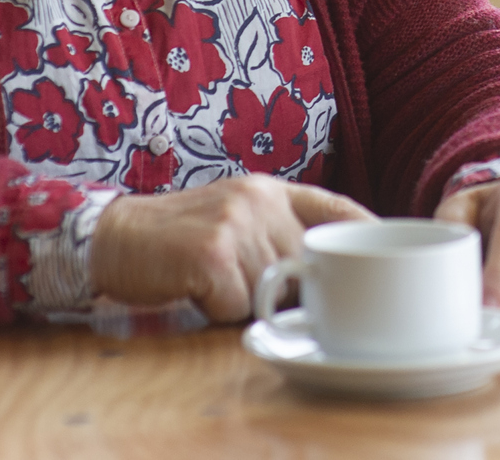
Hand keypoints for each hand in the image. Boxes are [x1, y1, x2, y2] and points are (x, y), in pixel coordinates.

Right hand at [89, 175, 374, 322]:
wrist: (111, 235)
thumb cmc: (176, 238)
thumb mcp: (234, 215)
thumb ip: (277, 230)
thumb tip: (327, 272)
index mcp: (270, 189)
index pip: (336, 209)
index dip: (366, 233)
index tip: (388, 254)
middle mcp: (260, 199)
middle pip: (305, 265)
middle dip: (284, 288)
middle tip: (242, 282)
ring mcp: (237, 223)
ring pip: (271, 290)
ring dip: (244, 301)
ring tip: (210, 281)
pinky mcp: (213, 254)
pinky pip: (237, 305)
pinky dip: (217, 309)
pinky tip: (195, 289)